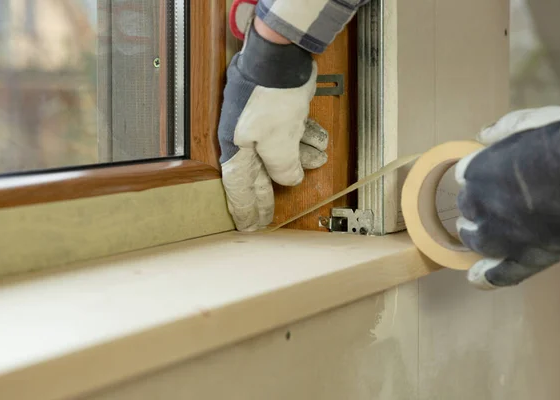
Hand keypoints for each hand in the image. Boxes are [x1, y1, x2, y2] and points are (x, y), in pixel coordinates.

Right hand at [217, 19, 328, 230]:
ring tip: (317, 163)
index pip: (240, 186)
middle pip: (259, 174)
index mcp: (238, 148)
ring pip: (281, 151)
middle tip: (270, 217)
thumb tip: (289, 181)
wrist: (280, 56)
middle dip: (269, 195)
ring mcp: (264, 124)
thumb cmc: (271, 100)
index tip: (251, 226)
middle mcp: (248, 138)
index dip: (247, 208)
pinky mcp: (280, 111)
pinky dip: (307, 139)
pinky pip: (293, 132)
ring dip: (300, 159)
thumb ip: (282, 168)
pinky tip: (321, 144)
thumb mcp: (277, 142)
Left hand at [455, 106, 559, 288]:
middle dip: (479, 205)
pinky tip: (475, 279)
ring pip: (476, 240)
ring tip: (483, 234)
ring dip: (476, 236)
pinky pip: (500, 274)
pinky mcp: (528, 257)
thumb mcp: (534, 121)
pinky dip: (485, 278)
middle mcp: (480, 204)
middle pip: (469, 208)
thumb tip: (483, 135)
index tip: (494, 176)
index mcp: (477, 171)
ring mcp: (502, 235)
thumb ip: (504, 129)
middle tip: (499, 203)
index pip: (466, 177)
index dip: (480, 177)